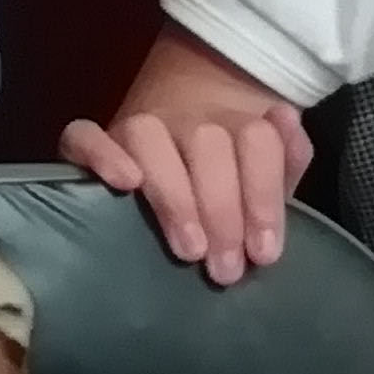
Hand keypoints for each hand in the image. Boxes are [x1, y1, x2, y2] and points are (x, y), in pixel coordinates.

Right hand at [62, 102, 313, 284]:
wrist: (182, 105)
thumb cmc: (232, 162)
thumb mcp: (268, 164)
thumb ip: (286, 156)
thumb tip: (288, 125)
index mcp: (237, 119)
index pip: (257, 140)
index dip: (262, 197)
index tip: (264, 251)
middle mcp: (186, 114)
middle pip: (206, 143)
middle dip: (221, 211)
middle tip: (225, 268)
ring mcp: (137, 122)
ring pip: (148, 137)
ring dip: (173, 196)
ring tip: (188, 250)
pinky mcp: (94, 136)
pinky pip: (84, 134)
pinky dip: (101, 155)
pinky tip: (124, 184)